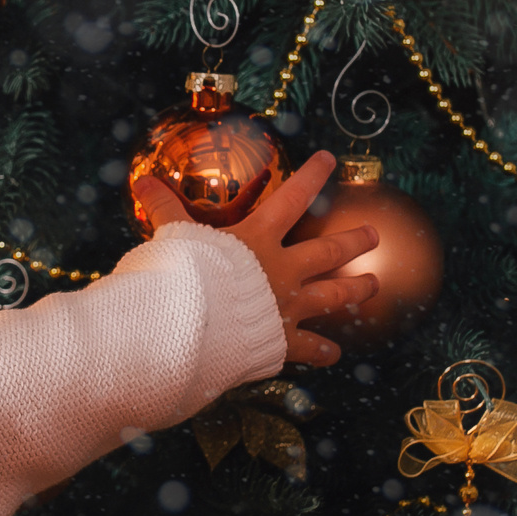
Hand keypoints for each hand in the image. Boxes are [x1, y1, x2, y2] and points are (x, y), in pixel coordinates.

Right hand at [133, 151, 377, 366]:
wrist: (192, 328)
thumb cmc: (184, 278)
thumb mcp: (175, 237)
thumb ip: (164, 210)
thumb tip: (141, 181)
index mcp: (260, 238)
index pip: (292, 198)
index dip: (312, 177)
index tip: (329, 161)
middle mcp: (283, 270)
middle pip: (329, 250)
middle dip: (354, 240)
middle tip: (374, 234)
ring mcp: (288, 306)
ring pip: (334, 295)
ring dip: (356, 289)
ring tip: (374, 285)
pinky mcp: (282, 341)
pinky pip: (310, 348)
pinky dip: (323, 351)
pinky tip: (334, 354)